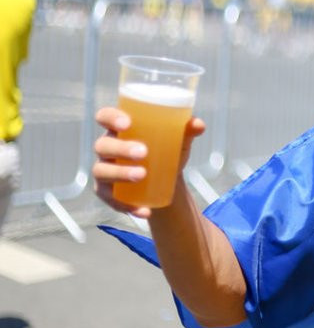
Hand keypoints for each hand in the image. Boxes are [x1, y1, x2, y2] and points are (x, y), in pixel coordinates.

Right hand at [91, 107, 205, 217]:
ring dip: (120, 173)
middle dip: (121, 148)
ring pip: (102, 171)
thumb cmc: (167, 149)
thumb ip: (187, 129)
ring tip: (142, 175)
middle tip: (143, 152)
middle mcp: (107, 147)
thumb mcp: (178, 139)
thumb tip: (198, 125)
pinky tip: (144, 210)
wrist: (166, 178)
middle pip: (103, 145)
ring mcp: (104, 170)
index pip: (105, 116)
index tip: (127, 123)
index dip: (110, 117)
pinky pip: (110, 199)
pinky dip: (127, 205)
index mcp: (120, 128)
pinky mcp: (107, 192)